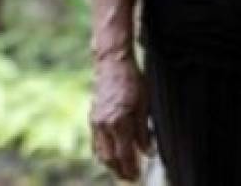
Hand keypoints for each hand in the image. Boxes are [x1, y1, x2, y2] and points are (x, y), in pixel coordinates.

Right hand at [91, 56, 150, 180]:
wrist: (112, 65)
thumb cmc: (132, 82)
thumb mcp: (144, 105)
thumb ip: (144, 131)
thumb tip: (148, 153)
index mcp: (118, 122)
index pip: (124, 154)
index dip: (131, 168)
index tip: (137, 177)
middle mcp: (104, 126)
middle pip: (109, 158)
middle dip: (119, 171)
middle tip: (131, 177)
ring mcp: (95, 123)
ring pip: (100, 153)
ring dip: (110, 164)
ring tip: (122, 170)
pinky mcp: (92, 119)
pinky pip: (96, 143)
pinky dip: (103, 153)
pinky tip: (111, 155)